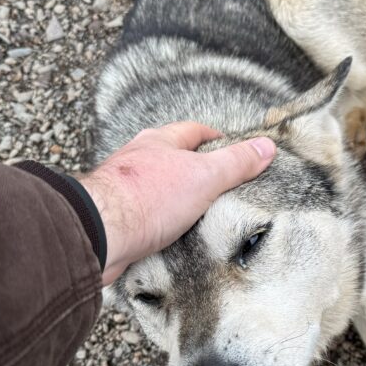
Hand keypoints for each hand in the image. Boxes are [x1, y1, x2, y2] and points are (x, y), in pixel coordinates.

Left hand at [78, 123, 275, 284]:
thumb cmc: (147, 199)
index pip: (192, 131)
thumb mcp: (204, 177)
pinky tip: (164, 232)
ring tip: (191, 208)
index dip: (214, 137)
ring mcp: (121, 188)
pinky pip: (140, 213)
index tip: (229, 147)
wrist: (99, 234)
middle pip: (169, 155)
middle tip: (214, 179)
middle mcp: (136, 160)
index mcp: (158, 142)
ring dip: (170, 193)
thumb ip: (236, 163)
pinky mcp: (113, 216)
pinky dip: (155, 219)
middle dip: (191, 165)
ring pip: (152, 185)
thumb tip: (267, 146)